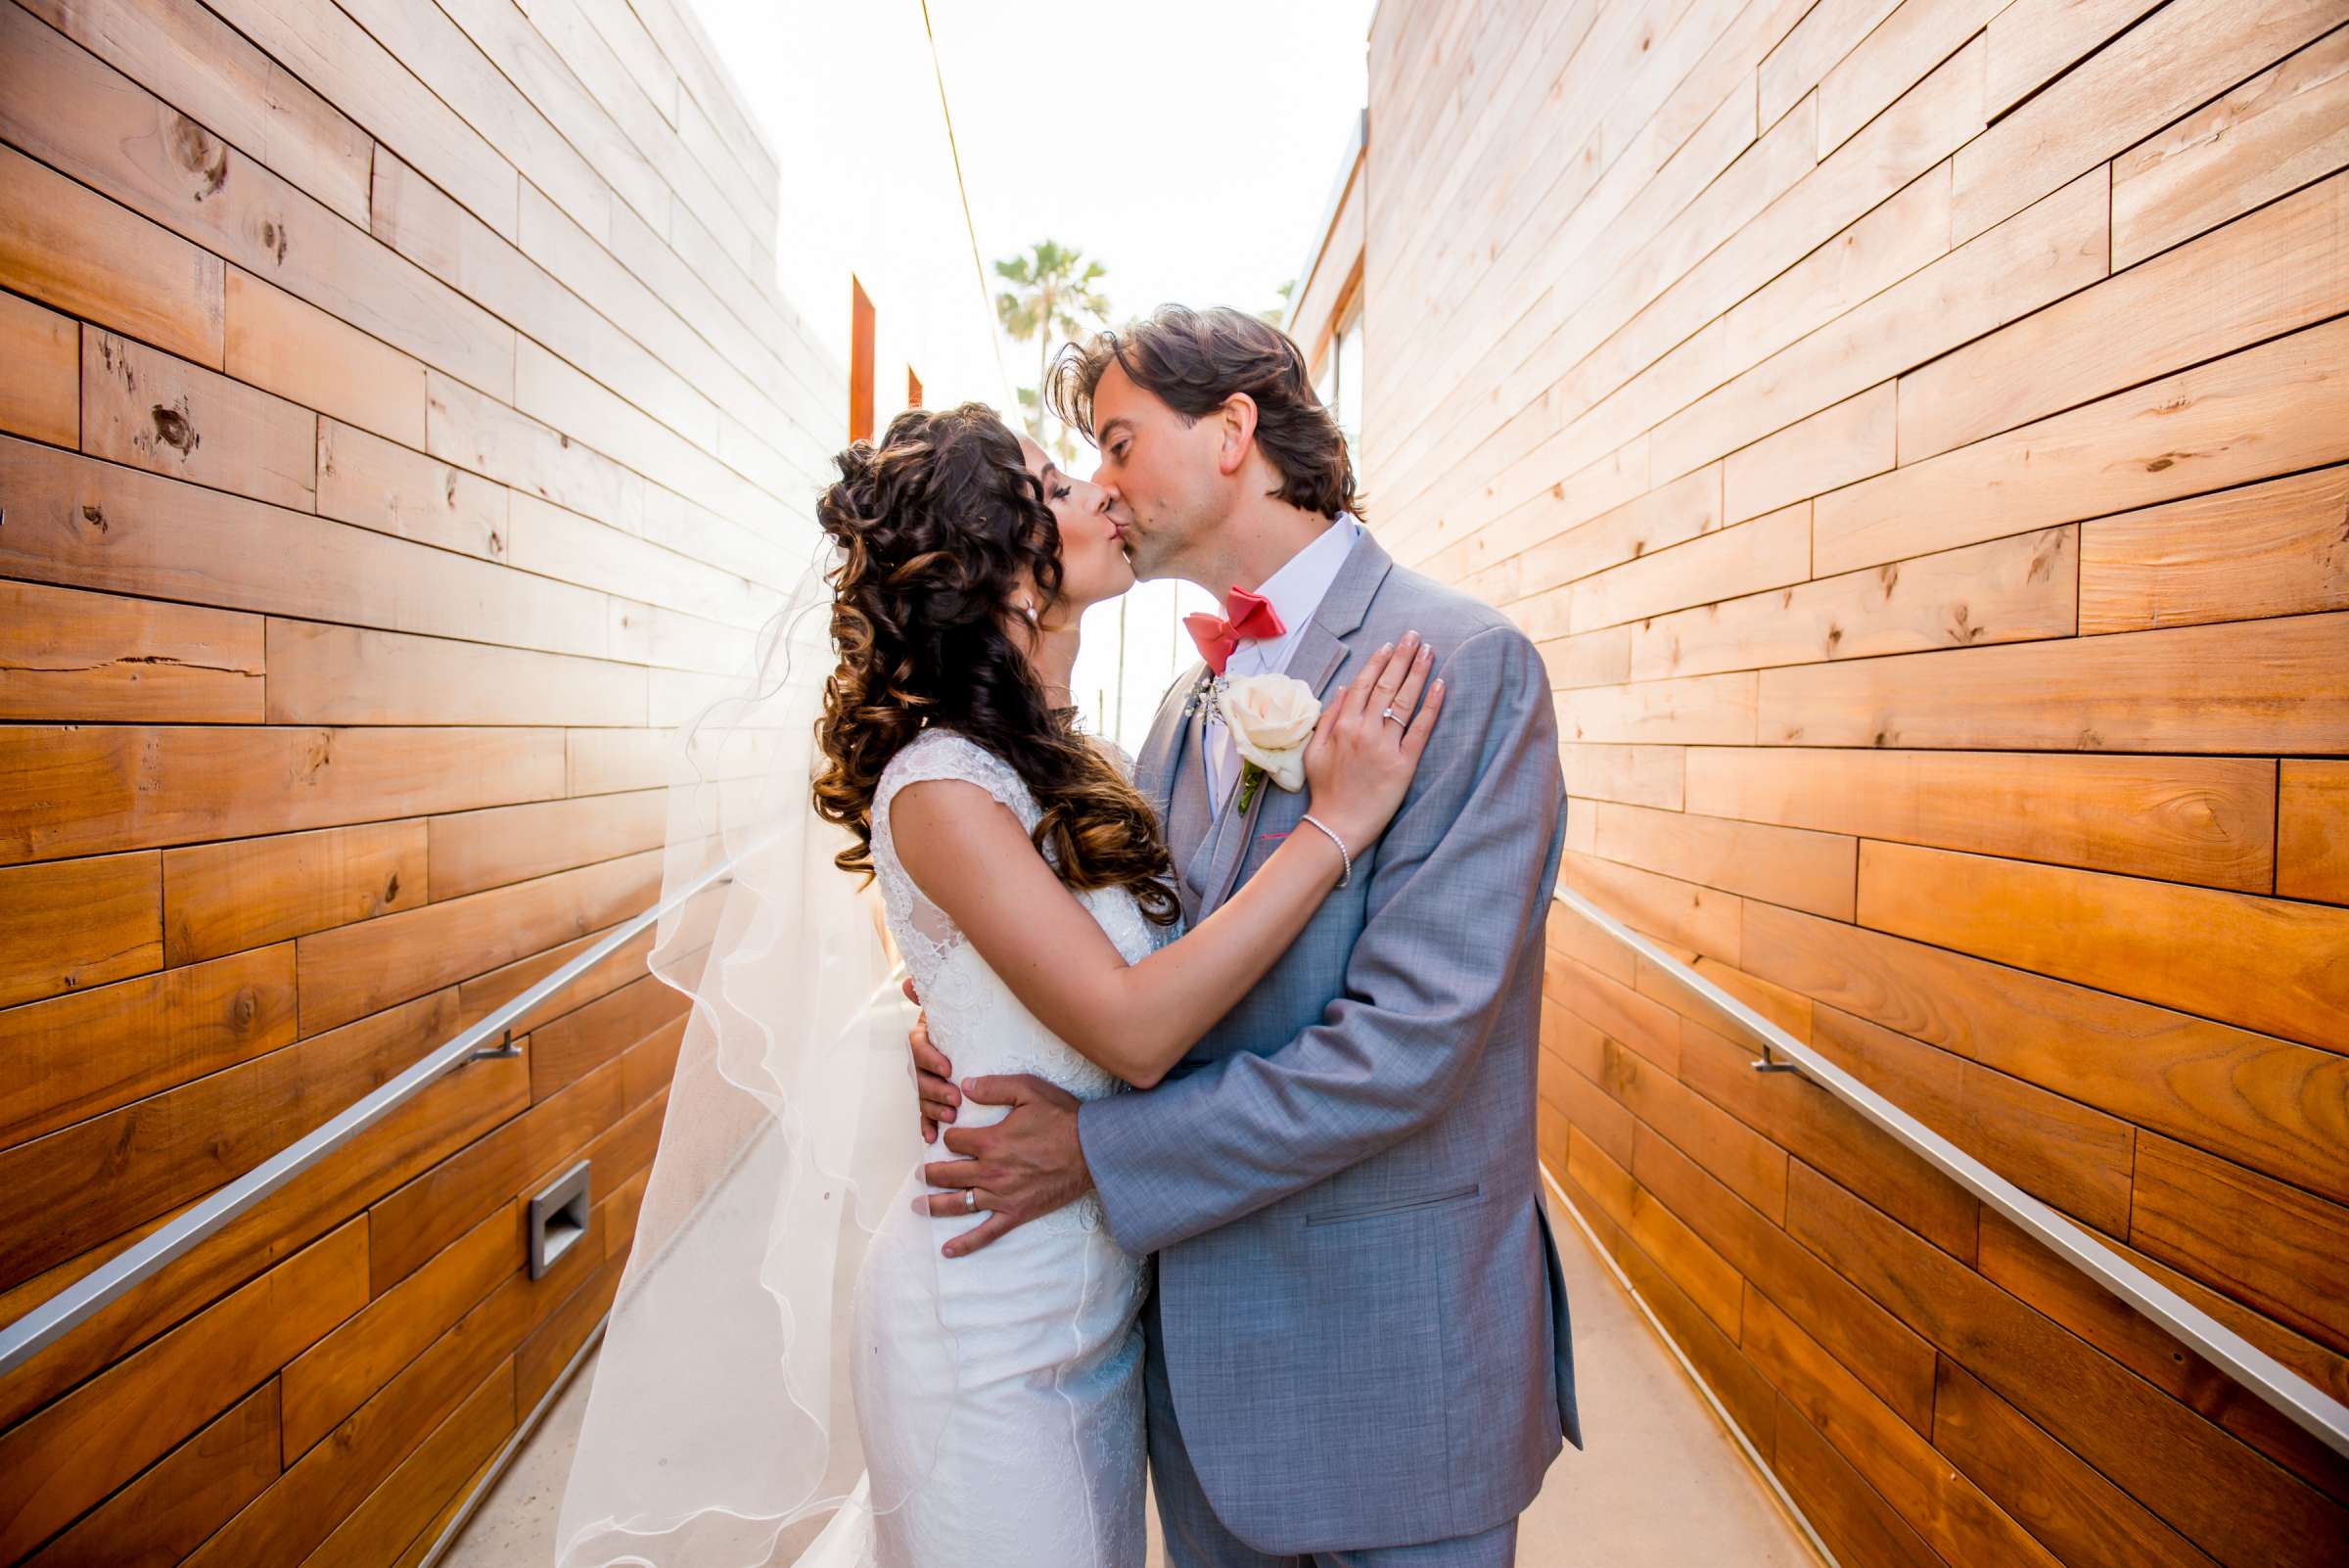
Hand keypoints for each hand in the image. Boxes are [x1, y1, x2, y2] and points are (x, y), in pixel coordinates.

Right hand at [904, 977, 957, 1143]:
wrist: (981, 1036)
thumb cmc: (966, 1021)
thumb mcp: (953, 1008)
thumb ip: (931, 995)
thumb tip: (907, 983)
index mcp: (924, 1037)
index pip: (918, 1047)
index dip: (930, 1058)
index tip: (948, 1068)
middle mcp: (921, 1059)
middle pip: (919, 1076)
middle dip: (935, 1089)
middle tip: (956, 1099)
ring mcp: (925, 1080)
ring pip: (921, 1096)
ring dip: (932, 1108)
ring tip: (951, 1116)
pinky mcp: (933, 1098)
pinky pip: (923, 1113)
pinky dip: (925, 1125)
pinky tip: (930, 1136)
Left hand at [917, 1074, 1089, 1255]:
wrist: (1093, 1150)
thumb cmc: (1063, 1118)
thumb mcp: (1029, 1090)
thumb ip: (994, 1087)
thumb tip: (965, 1086)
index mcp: (991, 1141)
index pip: (954, 1141)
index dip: (949, 1136)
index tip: (951, 1136)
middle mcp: (991, 1171)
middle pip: (947, 1174)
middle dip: (929, 1173)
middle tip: (919, 1173)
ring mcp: (1002, 1196)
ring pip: (958, 1204)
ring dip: (934, 1205)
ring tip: (918, 1205)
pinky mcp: (1016, 1213)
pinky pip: (985, 1233)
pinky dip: (965, 1243)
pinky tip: (947, 1250)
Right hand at [1300, 630, 1442, 851]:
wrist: (1337, 825)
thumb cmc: (1325, 789)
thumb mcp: (1314, 749)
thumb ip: (1329, 717)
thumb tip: (1344, 688)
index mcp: (1342, 725)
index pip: (1364, 684)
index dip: (1379, 662)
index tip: (1389, 645)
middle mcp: (1365, 730)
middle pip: (1388, 686)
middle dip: (1402, 657)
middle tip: (1414, 636)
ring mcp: (1386, 746)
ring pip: (1405, 701)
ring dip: (1418, 672)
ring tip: (1428, 651)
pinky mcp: (1404, 764)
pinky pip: (1421, 729)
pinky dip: (1431, 705)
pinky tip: (1440, 685)